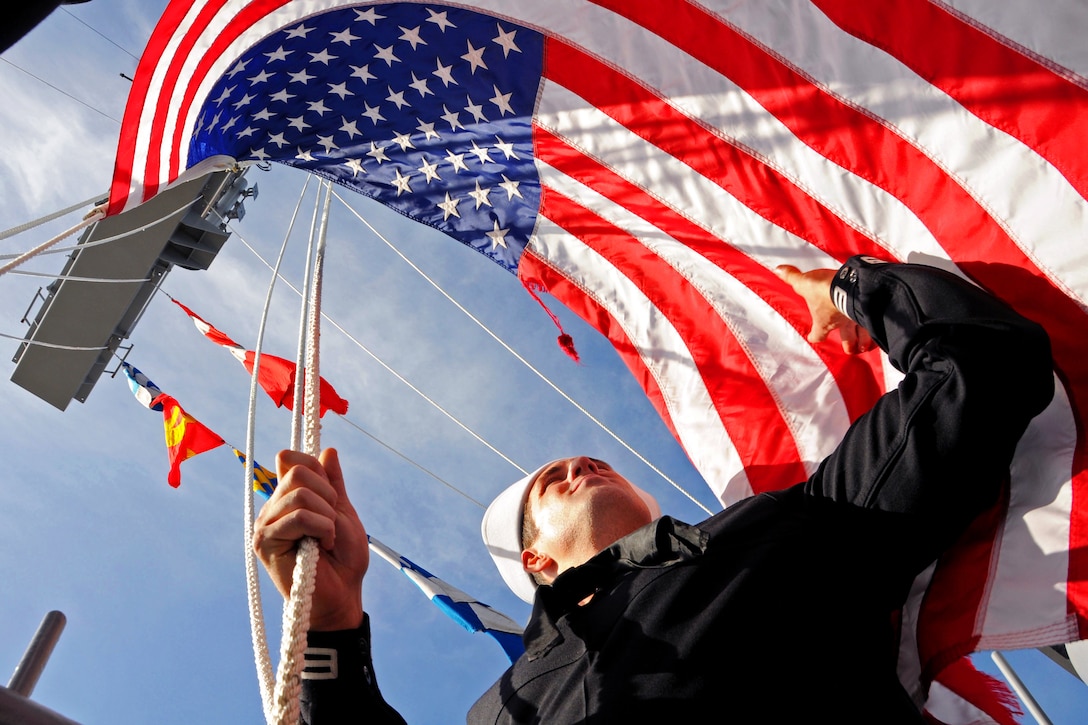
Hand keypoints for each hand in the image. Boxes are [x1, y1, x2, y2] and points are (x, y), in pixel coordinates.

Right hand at [254, 448, 367, 630]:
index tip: (331, 499)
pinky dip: (321, 527)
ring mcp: (265, 525)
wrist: (342, 597)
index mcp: (288, 499)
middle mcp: (272, 509)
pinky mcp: (264, 543)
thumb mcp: (343, 513)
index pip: (292, 459)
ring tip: (328, 537)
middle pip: (296, 471)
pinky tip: (322, 545)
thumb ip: (334, 484)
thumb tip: (328, 450)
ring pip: (298, 493)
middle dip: (326, 494)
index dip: (318, 470)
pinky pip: (297, 517)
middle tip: (332, 521)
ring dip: (326, 515)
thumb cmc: (343, 561)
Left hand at [775, 265, 873, 353]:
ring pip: (864, 335)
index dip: (815, 336)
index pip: (818, 334)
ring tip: (866, 346)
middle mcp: (842, 324)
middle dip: (849, 344)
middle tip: (851, 349)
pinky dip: (880, 330)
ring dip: (865, 341)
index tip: (814, 337)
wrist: (850, 286)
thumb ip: (792, 277)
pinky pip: (878, 325)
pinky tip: (882, 329)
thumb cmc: (825, 290)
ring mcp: (859, 320)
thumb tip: (778, 269)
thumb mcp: (804, 283)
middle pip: (847, 339)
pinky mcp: (874, 314)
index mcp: (824, 322)